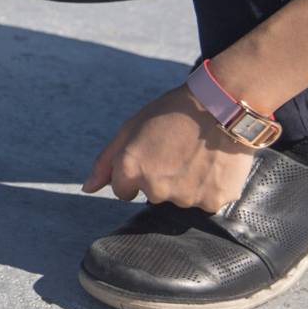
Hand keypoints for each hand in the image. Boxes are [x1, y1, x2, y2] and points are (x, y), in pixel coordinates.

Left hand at [83, 86, 255, 211]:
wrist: (220, 107)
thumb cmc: (171, 113)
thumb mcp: (130, 129)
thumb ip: (106, 162)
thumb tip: (87, 189)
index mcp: (130, 169)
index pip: (122, 191)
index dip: (134, 173)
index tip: (149, 158)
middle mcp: (156, 188)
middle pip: (153, 195)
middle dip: (160, 178)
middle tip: (175, 152)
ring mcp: (185, 197)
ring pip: (180, 198)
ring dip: (185, 183)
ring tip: (195, 155)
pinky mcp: (213, 201)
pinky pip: (205, 201)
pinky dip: (208, 187)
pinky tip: (212, 164)